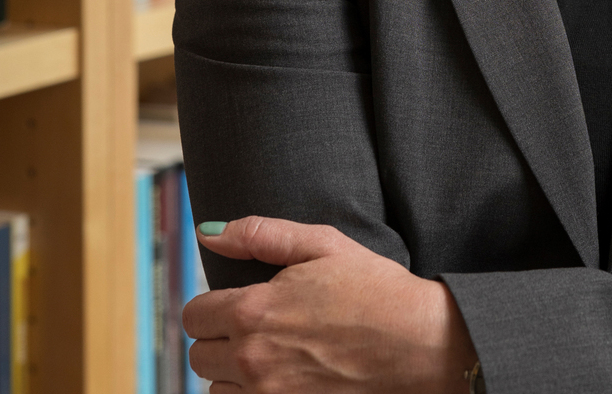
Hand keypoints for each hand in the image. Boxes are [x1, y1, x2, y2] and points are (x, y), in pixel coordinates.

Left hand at [183, 216, 476, 393]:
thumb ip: (261, 235)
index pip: (195, 314)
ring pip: (216, 386)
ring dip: (233, 370)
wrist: (417, 343)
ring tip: (274, 351)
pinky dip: (251, 393)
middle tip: (261, 322)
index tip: (240, 299)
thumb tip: (209, 233)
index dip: (214, 303)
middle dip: (221, 335)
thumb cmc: (375, 288)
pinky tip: (282, 375)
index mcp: (254, 310)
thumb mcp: (323, 244)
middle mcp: (251, 359)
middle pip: (199, 353)